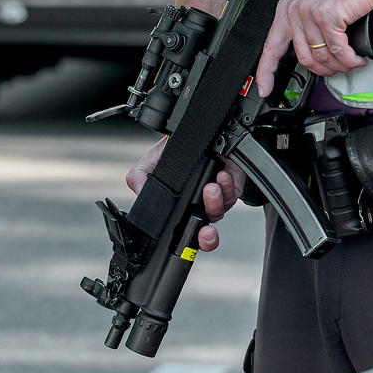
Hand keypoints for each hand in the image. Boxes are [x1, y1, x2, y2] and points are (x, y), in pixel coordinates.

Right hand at [125, 136, 246, 251]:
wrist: (196, 130)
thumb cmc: (174, 149)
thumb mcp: (150, 162)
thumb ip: (139, 178)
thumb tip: (140, 193)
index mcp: (181, 208)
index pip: (185, 234)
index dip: (188, 243)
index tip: (187, 242)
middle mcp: (199, 207)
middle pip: (206, 232)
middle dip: (207, 237)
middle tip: (205, 231)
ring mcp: (217, 197)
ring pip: (219, 211)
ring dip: (215, 202)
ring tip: (209, 188)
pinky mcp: (233, 185)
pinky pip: (233, 193)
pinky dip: (228, 186)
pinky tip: (221, 176)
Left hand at [255, 0, 372, 96]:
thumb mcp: (315, 7)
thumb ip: (305, 29)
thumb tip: (307, 57)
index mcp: (286, 10)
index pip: (270, 47)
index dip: (266, 72)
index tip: (265, 88)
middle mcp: (294, 10)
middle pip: (303, 59)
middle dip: (324, 70)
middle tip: (338, 68)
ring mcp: (309, 13)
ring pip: (322, 57)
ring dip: (340, 65)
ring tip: (350, 61)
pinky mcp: (327, 16)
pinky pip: (338, 51)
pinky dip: (350, 59)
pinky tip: (357, 58)